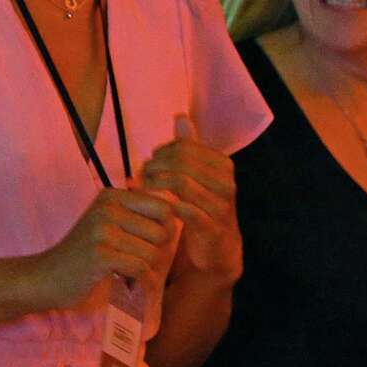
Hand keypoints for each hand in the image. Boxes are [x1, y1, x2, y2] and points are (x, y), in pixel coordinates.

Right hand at [31, 186, 176, 310]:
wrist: (47, 278)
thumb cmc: (84, 256)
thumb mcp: (108, 226)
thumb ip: (137, 219)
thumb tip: (177, 222)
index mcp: (112, 196)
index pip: (163, 208)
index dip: (165, 231)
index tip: (151, 248)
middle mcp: (108, 206)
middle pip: (162, 231)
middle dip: (158, 254)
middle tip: (143, 267)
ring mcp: (103, 229)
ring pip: (152, 252)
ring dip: (149, 271)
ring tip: (134, 277)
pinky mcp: (101, 254)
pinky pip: (140, 268)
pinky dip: (142, 283)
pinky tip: (132, 287)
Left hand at [141, 116, 240, 279]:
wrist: (218, 249)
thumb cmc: (203, 207)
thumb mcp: (197, 175)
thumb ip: (189, 147)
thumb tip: (180, 116)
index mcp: (223, 165)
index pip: (185, 146)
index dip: (161, 152)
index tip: (148, 163)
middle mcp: (226, 182)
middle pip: (181, 161)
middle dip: (155, 166)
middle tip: (140, 176)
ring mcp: (221, 205)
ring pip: (181, 183)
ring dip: (155, 184)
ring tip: (143, 189)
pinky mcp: (212, 227)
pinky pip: (184, 209)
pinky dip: (164, 205)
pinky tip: (153, 206)